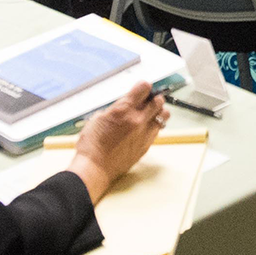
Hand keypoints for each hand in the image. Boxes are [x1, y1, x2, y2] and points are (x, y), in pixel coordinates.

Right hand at [69, 83, 169, 203]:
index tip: (142, 88)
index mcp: (123, 110)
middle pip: (158, 101)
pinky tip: (145, 127)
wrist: (95, 168)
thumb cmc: (91, 144)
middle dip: (154, 97)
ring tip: (150, 113)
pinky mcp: (146, 146)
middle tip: (147, 99)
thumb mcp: (98, 118)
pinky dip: (154, 125)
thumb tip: (124, 106)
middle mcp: (137, 120)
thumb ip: (115, 109)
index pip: (144, 88)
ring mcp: (144, 134)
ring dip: (158, 111)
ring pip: (163, 116)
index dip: (143, 86)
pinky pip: (157, 131)